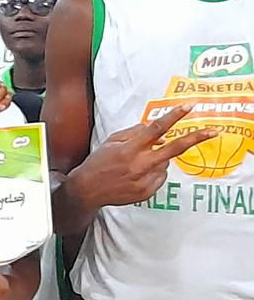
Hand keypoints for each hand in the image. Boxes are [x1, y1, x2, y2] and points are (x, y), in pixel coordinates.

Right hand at [74, 104, 215, 208]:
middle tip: (212, 131)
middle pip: (173, 148)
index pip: (155, 128)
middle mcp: (139, 164)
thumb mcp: (111, 142)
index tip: (188, 107)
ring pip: (165, 163)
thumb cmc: (98, 163)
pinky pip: (160, 177)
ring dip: (157, 159)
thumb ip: (134, 133)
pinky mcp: (147, 191)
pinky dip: (153, 173)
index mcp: (129, 148)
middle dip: (194, 139)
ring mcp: (144, 179)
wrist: (87, 190)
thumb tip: (158, 132)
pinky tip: (136, 175)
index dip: (173, 116)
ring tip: (135, 164)